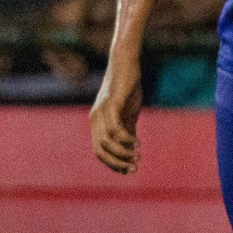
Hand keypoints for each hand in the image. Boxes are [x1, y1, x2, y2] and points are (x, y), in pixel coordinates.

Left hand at [90, 60, 142, 174]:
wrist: (127, 62)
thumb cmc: (128, 85)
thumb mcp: (129, 111)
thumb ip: (128, 128)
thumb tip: (131, 147)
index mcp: (97, 122)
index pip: (99, 150)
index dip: (113, 163)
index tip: (129, 170)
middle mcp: (95, 119)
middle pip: (100, 150)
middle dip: (116, 163)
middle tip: (134, 168)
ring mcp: (101, 111)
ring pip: (106, 142)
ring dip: (122, 153)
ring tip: (138, 156)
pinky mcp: (111, 104)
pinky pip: (114, 128)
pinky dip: (125, 139)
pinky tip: (137, 142)